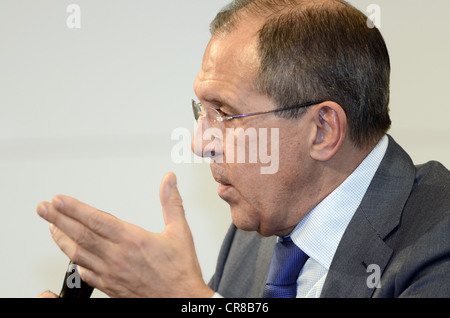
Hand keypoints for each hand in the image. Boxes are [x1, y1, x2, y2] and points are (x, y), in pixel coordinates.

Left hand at [36, 172, 213, 297]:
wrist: (180, 300)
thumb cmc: (180, 270)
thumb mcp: (180, 231)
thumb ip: (171, 203)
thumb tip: (168, 180)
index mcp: (133, 240)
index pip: (97, 220)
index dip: (75, 209)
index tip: (59, 200)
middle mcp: (117, 257)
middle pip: (81, 235)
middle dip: (59, 219)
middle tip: (43, 208)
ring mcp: (111, 273)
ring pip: (78, 254)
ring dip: (61, 239)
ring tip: (51, 227)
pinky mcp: (110, 287)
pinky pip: (85, 273)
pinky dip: (74, 262)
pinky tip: (71, 255)